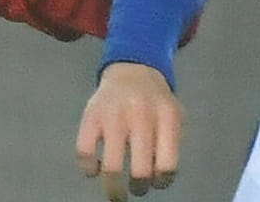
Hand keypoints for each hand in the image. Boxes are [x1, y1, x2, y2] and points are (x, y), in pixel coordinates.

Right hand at [76, 62, 182, 199]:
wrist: (133, 70)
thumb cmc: (156, 102)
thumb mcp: (174, 115)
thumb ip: (172, 143)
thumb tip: (160, 178)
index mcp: (166, 117)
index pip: (167, 164)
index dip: (161, 182)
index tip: (156, 183)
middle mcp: (141, 115)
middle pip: (140, 170)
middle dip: (139, 187)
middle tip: (137, 188)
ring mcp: (114, 116)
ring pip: (111, 167)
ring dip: (114, 188)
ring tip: (116, 192)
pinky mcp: (90, 116)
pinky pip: (85, 153)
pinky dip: (88, 168)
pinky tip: (95, 168)